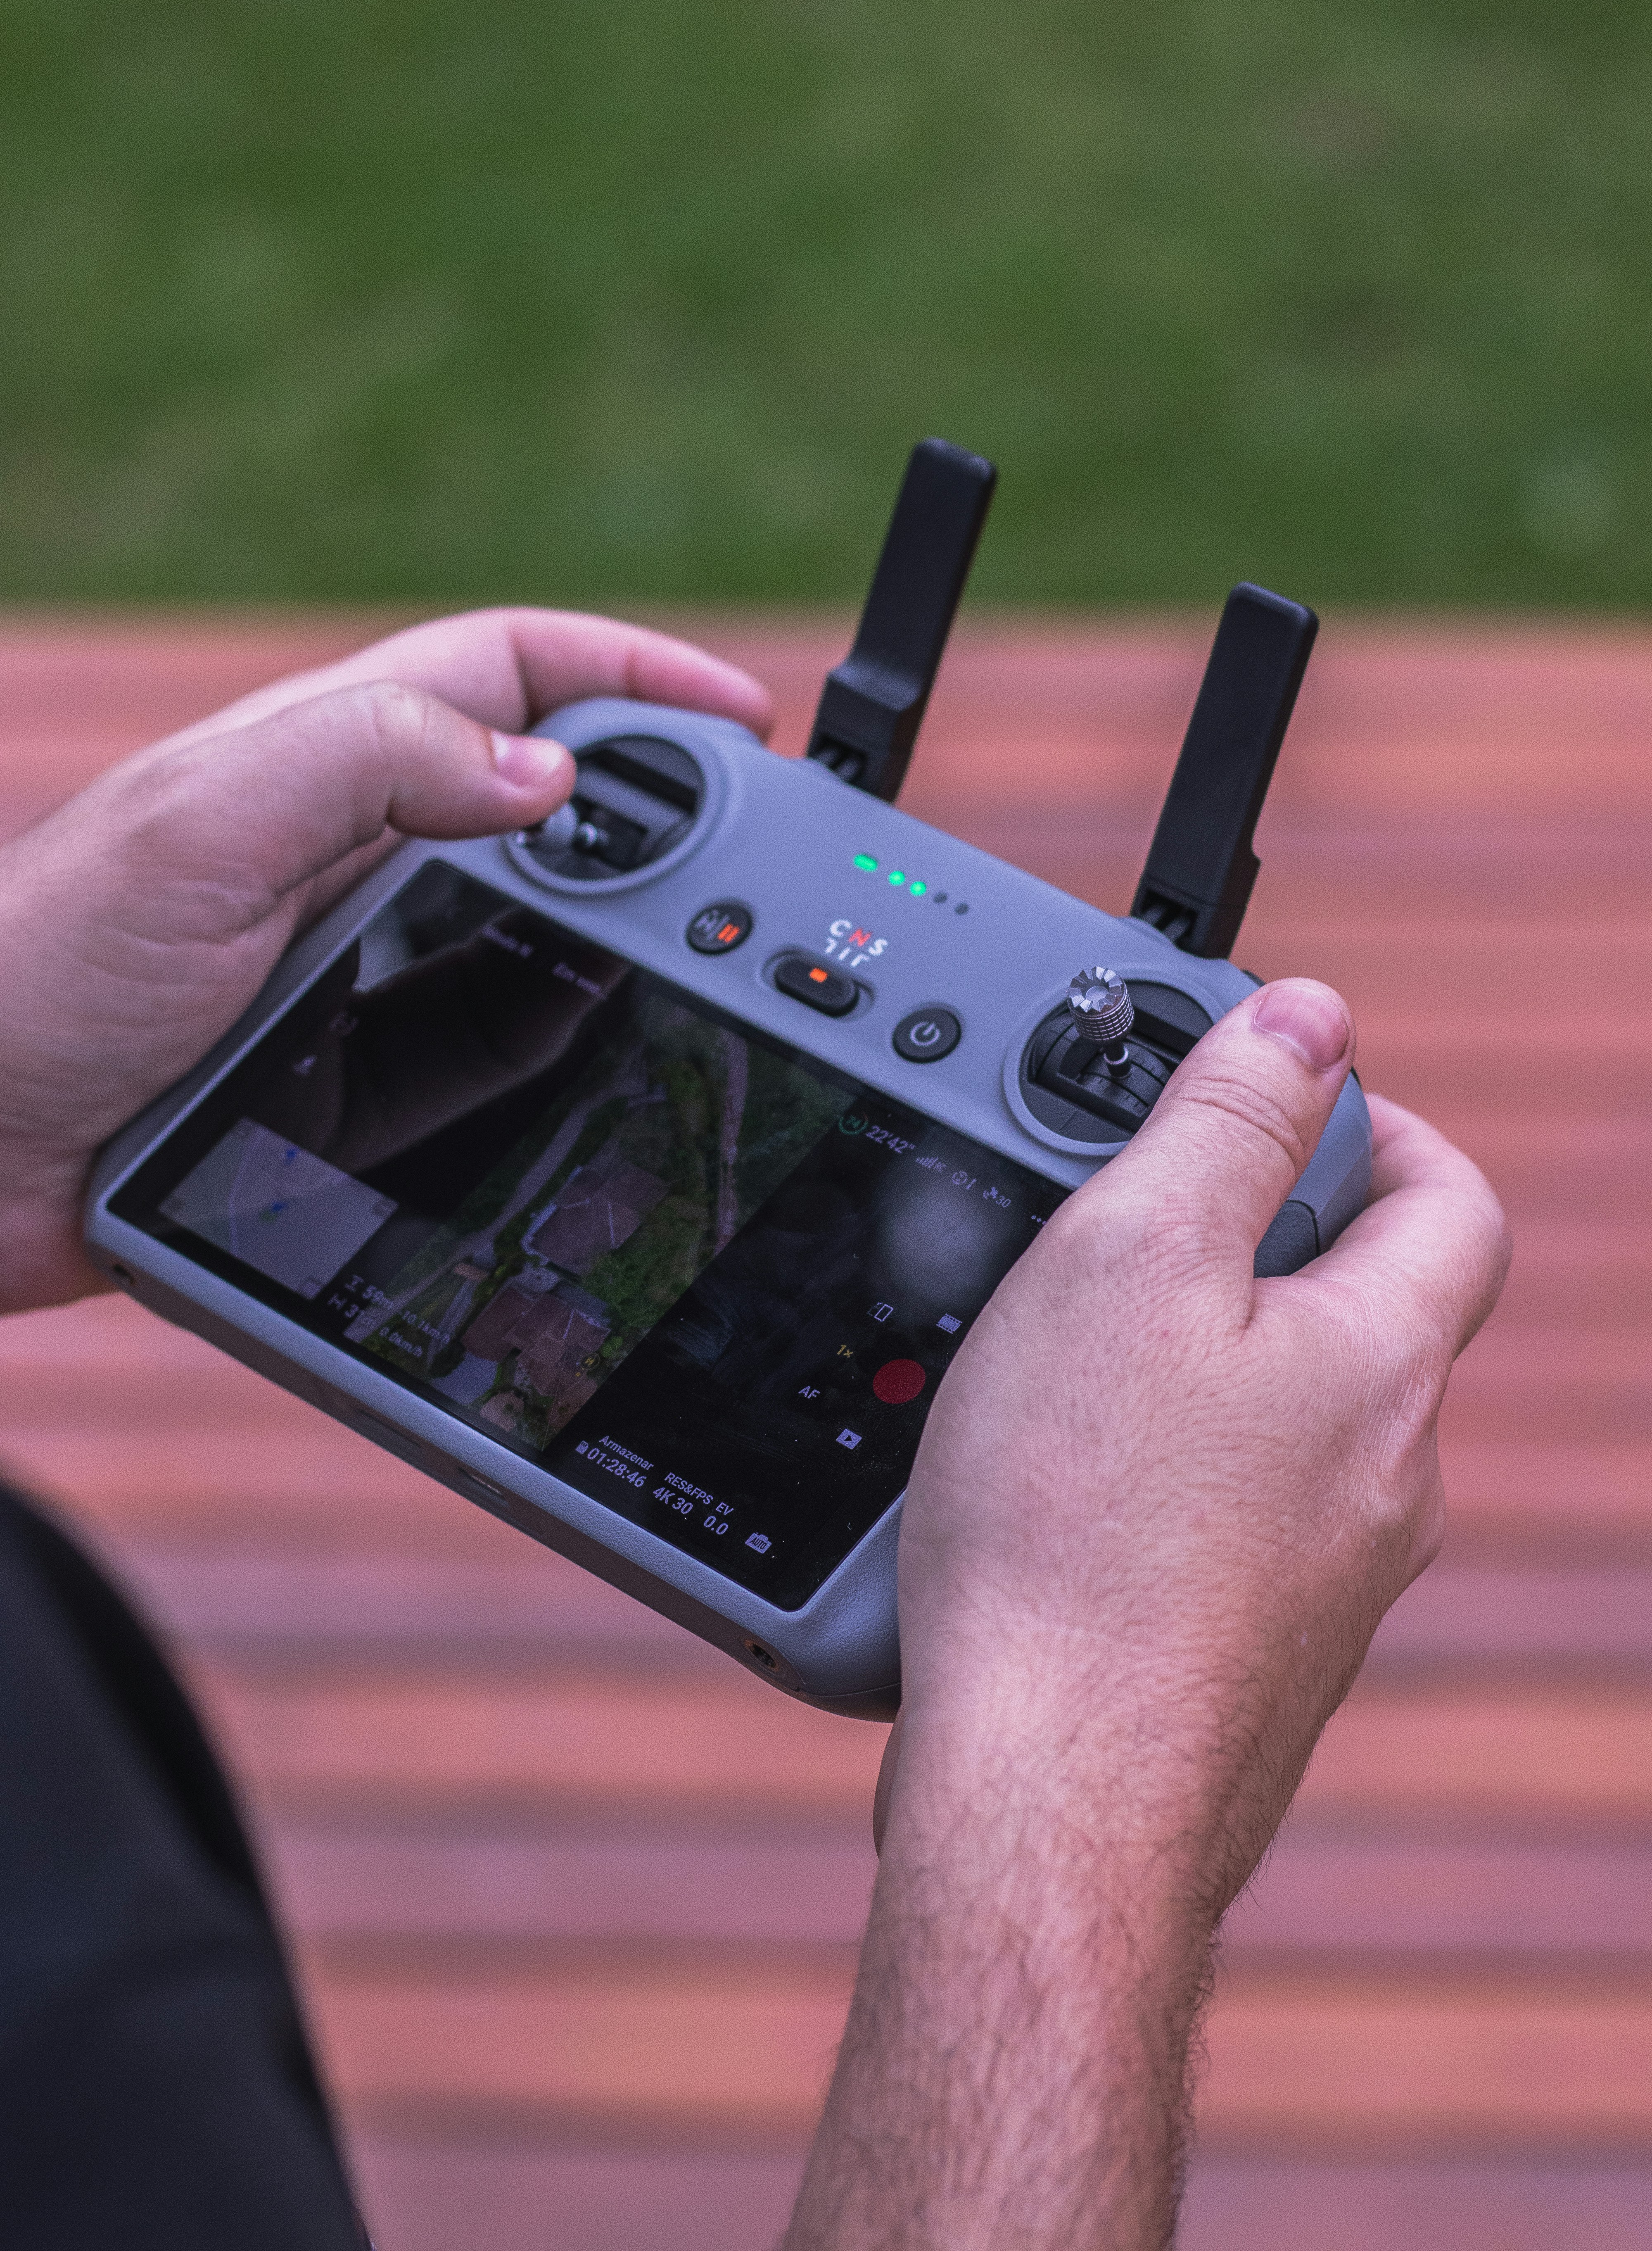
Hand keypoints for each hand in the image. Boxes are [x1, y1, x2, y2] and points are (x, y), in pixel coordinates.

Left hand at [0, 608, 770, 1314]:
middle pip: (541, 799)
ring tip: (698, 960)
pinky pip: (476, 1051)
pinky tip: (590, 1054)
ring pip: (524, 930)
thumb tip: (550, 771)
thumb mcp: (203, 827)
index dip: (630, 674)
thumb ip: (373, 760)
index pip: (508, 672)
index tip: (740, 718)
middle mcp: (342, 848)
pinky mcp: (337, 1072)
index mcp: (315, 757)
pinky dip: (541, 1043)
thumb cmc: (31, 970)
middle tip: (749, 855)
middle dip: (654, 808)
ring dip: (613, 936)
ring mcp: (344, 963)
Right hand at [788, 979, 1508, 2250]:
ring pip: (1273, 1417)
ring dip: (1183, 1357)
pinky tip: (1045, 1481)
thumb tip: (1309, 1018)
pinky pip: (1213, 1517)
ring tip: (1053, 1344)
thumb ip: (1223, 1122)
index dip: (1377, 1122)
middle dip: (1247, 1236)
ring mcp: (1320, 1582)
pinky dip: (1147, 1469)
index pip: (1445, 1198)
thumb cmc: (1080, 1538)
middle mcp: (1380, 1480)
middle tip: (1120, 1209)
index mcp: (1380, 1366)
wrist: (1048, 1806)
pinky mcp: (1243, 1653)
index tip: (1282, 1096)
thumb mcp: (1134, 1257)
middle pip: (1353, 1307)